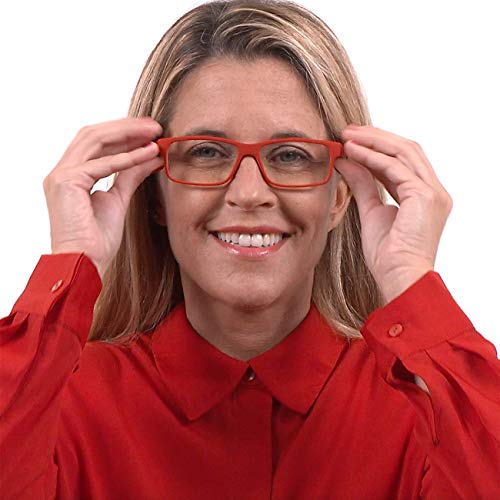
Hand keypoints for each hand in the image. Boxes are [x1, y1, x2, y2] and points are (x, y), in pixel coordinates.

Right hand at [43, 117, 163, 278]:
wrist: (85, 263)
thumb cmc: (98, 239)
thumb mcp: (119, 199)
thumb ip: (130, 175)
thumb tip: (150, 155)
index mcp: (71, 175)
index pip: (96, 142)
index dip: (123, 133)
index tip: (150, 131)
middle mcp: (61, 171)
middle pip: (94, 135)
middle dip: (126, 127)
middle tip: (155, 125)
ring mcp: (60, 176)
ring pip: (95, 140)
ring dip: (127, 134)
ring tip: (154, 132)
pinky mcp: (66, 183)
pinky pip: (101, 164)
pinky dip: (127, 158)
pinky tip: (148, 153)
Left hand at [335, 125, 452, 303]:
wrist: (398, 277)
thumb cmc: (388, 254)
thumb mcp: (371, 212)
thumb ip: (363, 185)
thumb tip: (347, 161)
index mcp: (424, 195)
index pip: (403, 160)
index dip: (377, 147)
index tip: (352, 140)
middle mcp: (434, 190)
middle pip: (407, 149)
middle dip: (376, 136)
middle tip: (347, 130)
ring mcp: (433, 192)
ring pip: (404, 152)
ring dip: (373, 140)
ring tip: (347, 136)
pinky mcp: (425, 196)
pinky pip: (395, 168)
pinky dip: (372, 157)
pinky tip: (353, 152)